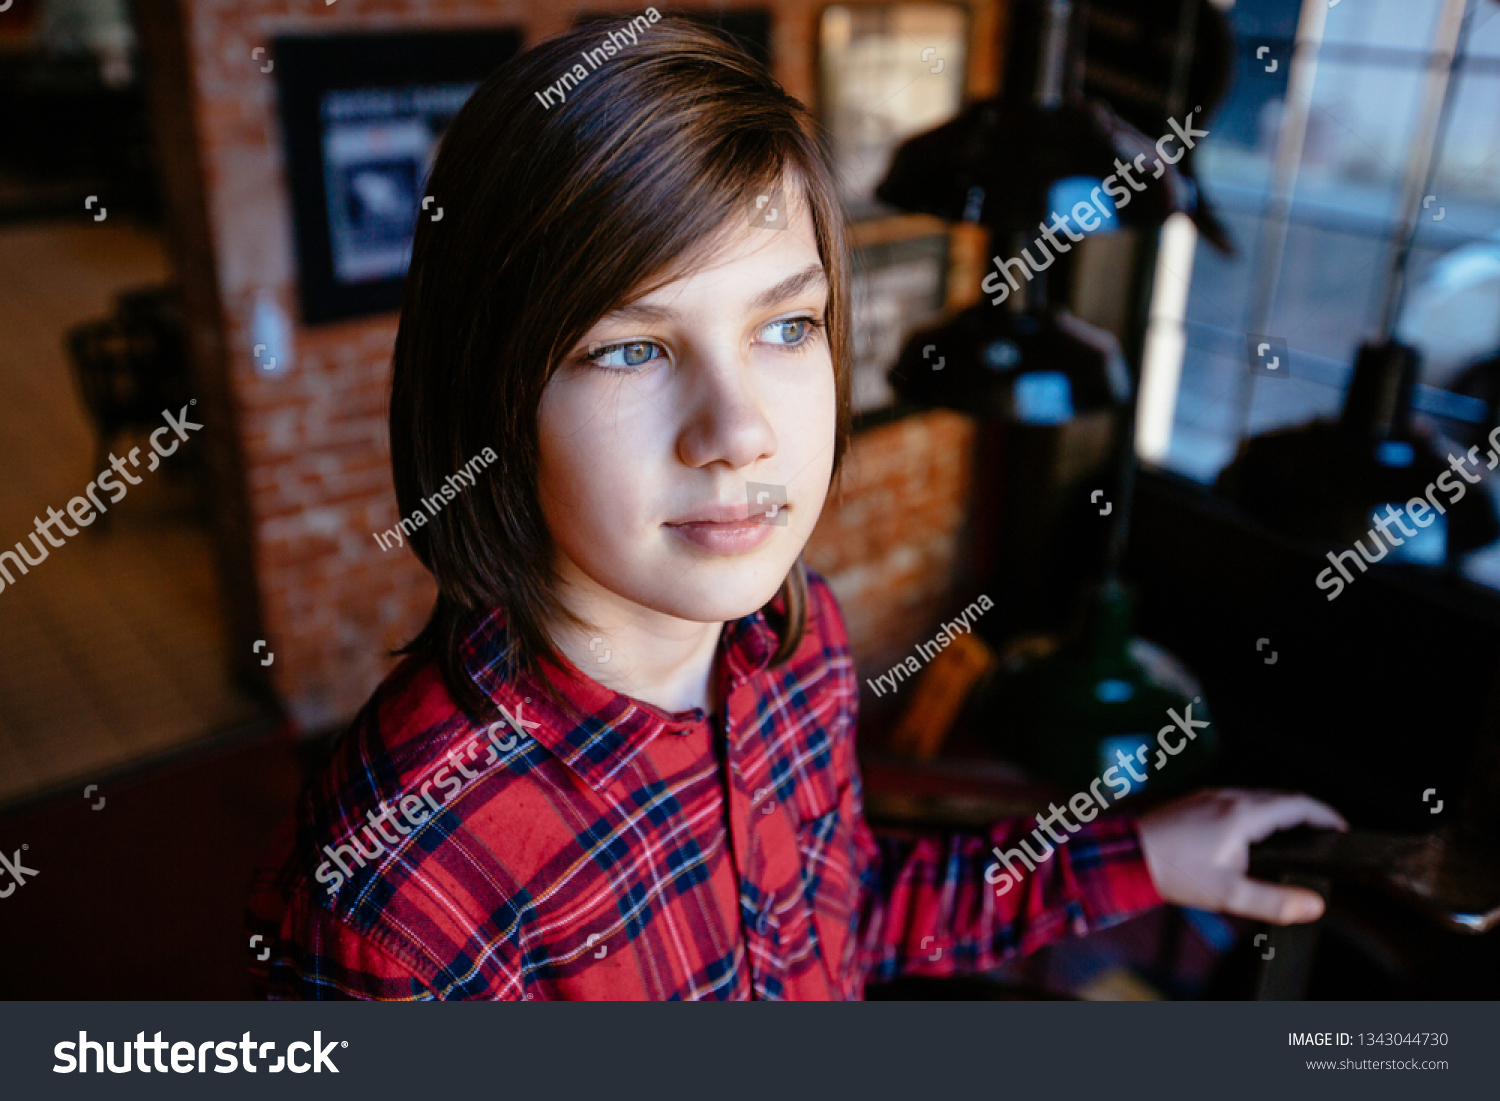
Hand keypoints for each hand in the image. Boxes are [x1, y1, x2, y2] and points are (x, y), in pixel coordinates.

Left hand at [1136, 788, 1347, 923]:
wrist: (1124, 856)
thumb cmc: (1173, 873)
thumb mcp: (1229, 895)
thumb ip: (1275, 901)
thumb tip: (1314, 905)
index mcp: (1242, 814)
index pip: (1296, 804)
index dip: (1324, 815)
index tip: (1341, 828)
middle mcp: (1228, 797)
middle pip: (1278, 797)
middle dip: (1304, 813)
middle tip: (1322, 834)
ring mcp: (1209, 796)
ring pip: (1255, 797)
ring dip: (1278, 811)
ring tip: (1293, 835)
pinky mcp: (1194, 802)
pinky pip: (1235, 800)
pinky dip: (1255, 812)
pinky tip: (1250, 834)